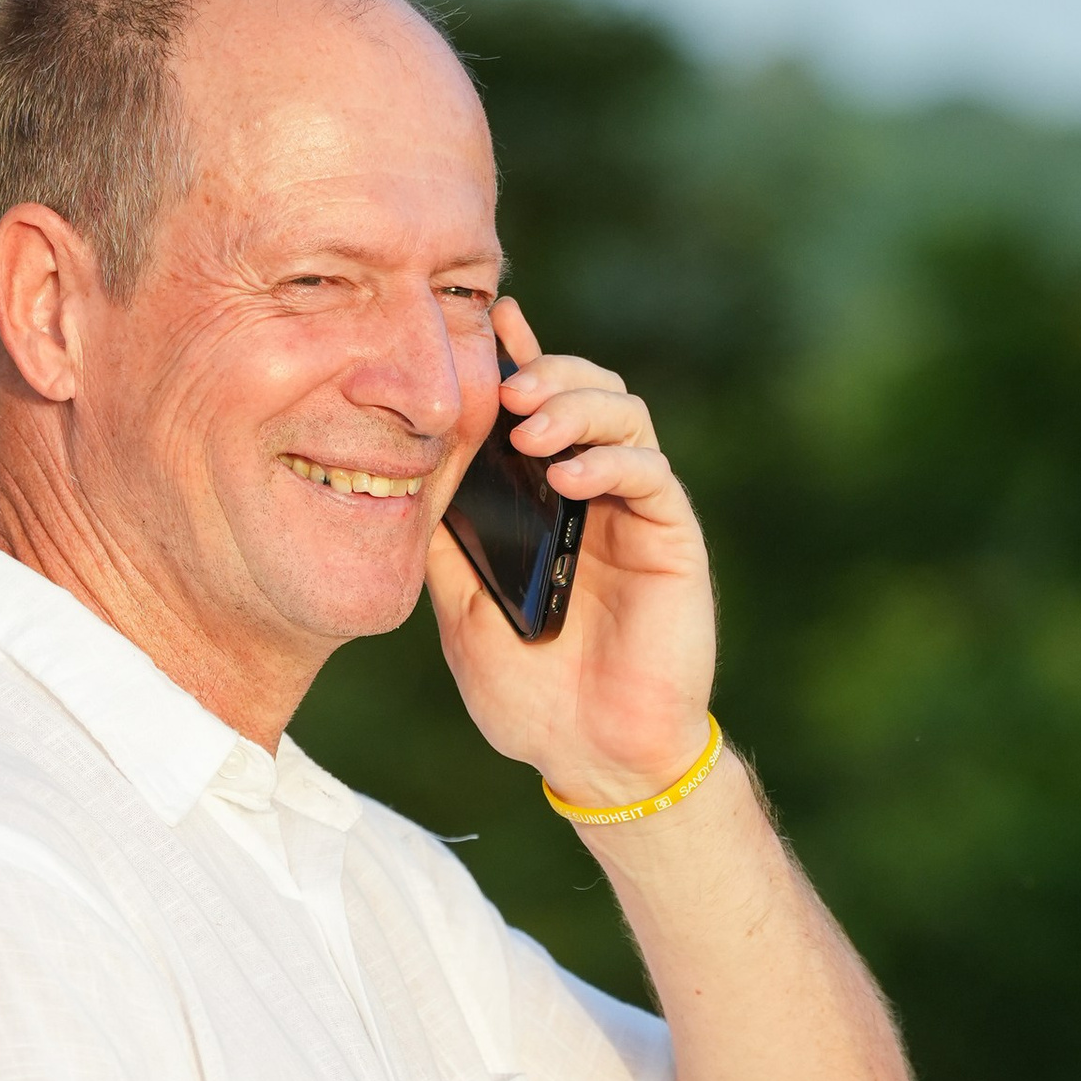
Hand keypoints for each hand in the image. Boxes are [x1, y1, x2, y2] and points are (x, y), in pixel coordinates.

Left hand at [424, 296, 717, 810]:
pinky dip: (609, 462)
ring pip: (624, 415)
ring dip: (577, 407)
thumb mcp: (461, 614)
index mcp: (543, 505)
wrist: (593, 758)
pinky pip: (650, 474)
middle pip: (586, 392)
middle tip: (507, 388)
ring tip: (532, 429)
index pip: (536, 412)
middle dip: (548, 373)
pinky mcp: (671, 538)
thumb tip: (409, 473)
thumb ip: (449, 546)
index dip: (519, 359)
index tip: (486, 322)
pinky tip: (569, 478)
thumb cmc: (532, 696)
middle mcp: (592, 495)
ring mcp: (634, 513)